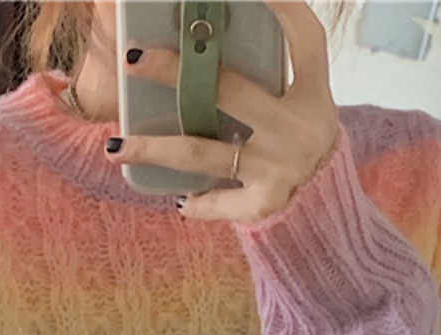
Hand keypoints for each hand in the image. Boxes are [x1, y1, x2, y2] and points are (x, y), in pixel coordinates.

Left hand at [102, 0, 339, 224]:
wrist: (325, 209)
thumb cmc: (299, 142)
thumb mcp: (301, 105)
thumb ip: (268, 77)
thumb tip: (206, 44)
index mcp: (312, 94)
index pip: (305, 39)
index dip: (284, 7)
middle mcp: (296, 128)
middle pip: (228, 90)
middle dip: (175, 71)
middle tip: (132, 58)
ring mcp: (278, 168)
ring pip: (201, 152)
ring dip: (153, 148)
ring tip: (114, 146)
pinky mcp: (263, 203)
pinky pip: (217, 201)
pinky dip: (196, 203)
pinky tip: (180, 201)